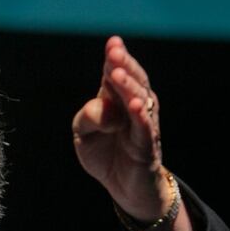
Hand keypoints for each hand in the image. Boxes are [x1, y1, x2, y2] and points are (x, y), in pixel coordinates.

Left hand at [72, 36, 165, 221]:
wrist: (124, 187)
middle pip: (131, 82)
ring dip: (129, 87)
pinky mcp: (147, 147)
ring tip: (118, 74)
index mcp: (115, 100)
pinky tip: (136, 105)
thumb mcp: (82, 134)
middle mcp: (133, 108)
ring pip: (139, 101)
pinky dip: (140, 117)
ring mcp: (143, 126)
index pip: (115, 75)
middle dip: (123, 66)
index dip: (114, 59)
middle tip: (114, 51)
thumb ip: (87, 116)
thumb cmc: (104, 154)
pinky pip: (145, 129)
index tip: (112, 43)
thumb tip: (103, 107)